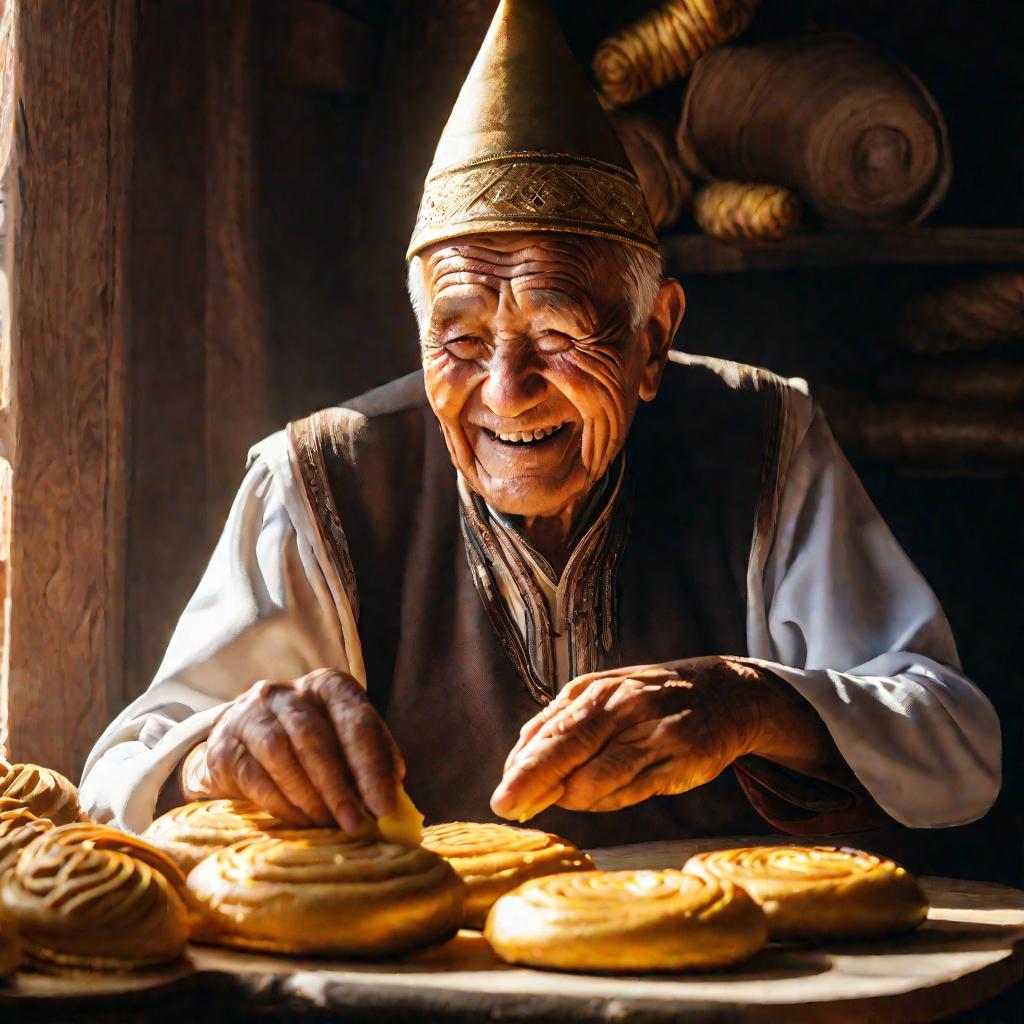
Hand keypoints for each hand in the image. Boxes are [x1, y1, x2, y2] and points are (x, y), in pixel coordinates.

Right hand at [193, 668, 403, 832]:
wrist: (243, 738)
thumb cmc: (311, 742)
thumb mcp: (345, 739)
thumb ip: (373, 759)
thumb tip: (396, 795)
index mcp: (327, 685)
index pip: (355, 719)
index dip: (371, 765)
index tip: (385, 806)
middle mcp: (286, 692)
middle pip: (314, 736)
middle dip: (338, 786)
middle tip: (356, 824)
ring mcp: (250, 715)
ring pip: (280, 754)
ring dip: (309, 797)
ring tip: (329, 825)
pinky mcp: (224, 746)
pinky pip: (253, 777)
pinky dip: (282, 805)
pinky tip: (300, 823)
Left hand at [491, 657, 772, 820]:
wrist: (724, 693)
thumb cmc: (648, 699)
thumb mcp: (602, 697)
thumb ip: (561, 725)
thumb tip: (517, 764)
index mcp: (593, 690)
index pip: (547, 732)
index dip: (520, 769)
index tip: (501, 798)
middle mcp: (620, 706)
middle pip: (565, 749)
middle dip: (530, 783)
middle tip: (504, 808)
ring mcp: (650, 731)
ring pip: (597, 777)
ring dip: (575, 797)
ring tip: (573, 798)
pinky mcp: (677, 758)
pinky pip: (630, 791)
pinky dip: (609, 800)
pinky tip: (605, 795)